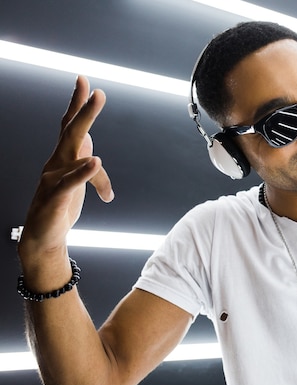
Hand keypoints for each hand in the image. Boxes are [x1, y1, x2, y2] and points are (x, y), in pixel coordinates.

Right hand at [18, 76, 112, 258]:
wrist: (42, 236)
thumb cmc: (60, 206)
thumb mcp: (77, 184)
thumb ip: (83, 166)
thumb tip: (93, 151)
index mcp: (62, 158)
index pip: (70, 126)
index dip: (76, 104)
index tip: (83, 80)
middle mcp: (56, 163)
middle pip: (72, 132)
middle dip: (84, 111)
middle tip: (97, 92)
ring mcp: (53, 179)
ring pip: (73, 154)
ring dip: (87, 136)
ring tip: (98, 123)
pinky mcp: (55, 197)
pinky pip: (70, 182)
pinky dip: (83, 172)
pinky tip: (95, 162)